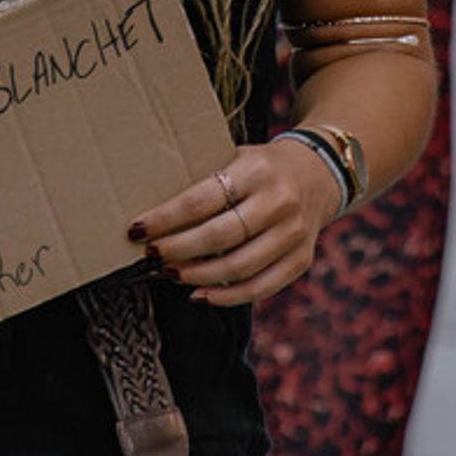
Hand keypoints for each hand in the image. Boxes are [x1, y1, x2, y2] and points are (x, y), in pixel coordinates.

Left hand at [128, 141, 340, 308]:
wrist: (319, 172)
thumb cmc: (261, 167)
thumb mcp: (236, 157)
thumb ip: (205, 181)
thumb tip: (153, 217)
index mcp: (257, 169)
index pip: (201, 200)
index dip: (165, 219)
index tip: (136, 230)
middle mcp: (280, 201)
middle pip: (219, 236)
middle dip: (177, 250)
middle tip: (151, 255)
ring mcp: (294, 233)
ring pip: (239, 267)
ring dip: (197, 276)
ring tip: (170, 274)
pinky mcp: (302, 260)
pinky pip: (261, 287)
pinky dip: (226, 297)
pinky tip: (199, 295)